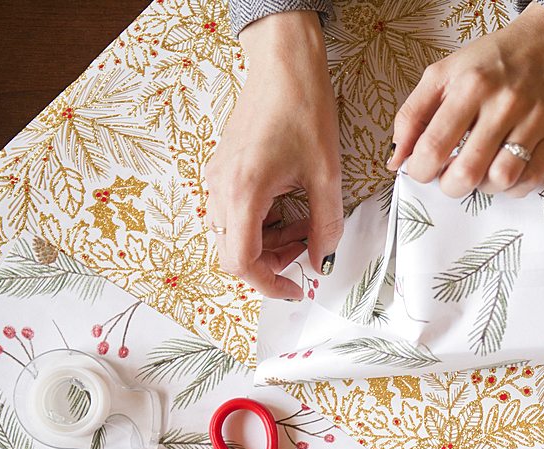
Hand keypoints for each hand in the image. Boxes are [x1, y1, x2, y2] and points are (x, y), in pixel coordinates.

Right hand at [205, 11, 342, 299]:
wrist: (283, 65)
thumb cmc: (303, 109)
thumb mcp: (327, 175)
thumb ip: (326, 227)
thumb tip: (322, 262)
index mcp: (243, 191)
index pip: (240, 262)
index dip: (268, 283)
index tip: (294, 288)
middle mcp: (220, 188)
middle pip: (234, 252)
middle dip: (271, 261)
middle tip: (307, 246)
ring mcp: (216, 178)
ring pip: (233, 235)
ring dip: (268, 242)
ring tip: (304, 224)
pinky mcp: (221, 170)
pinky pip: (233, 214)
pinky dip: (260, 223)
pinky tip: (288, 208)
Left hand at [386, 2, 543, 198]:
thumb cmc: (494, 60)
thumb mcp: (443, 74)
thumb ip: (412, 115)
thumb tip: (395, 159)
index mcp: (470, 86)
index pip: (433, 147)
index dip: (420, 170)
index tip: (422, 169)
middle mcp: (505, 103)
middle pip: (466, 173)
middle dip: (449, 185)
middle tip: (448, 176)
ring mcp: (535, 121)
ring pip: (500, 180)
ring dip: (481, 186)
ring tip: (478, 171)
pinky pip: (529, 181)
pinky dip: (510, 187)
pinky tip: (502, 170)